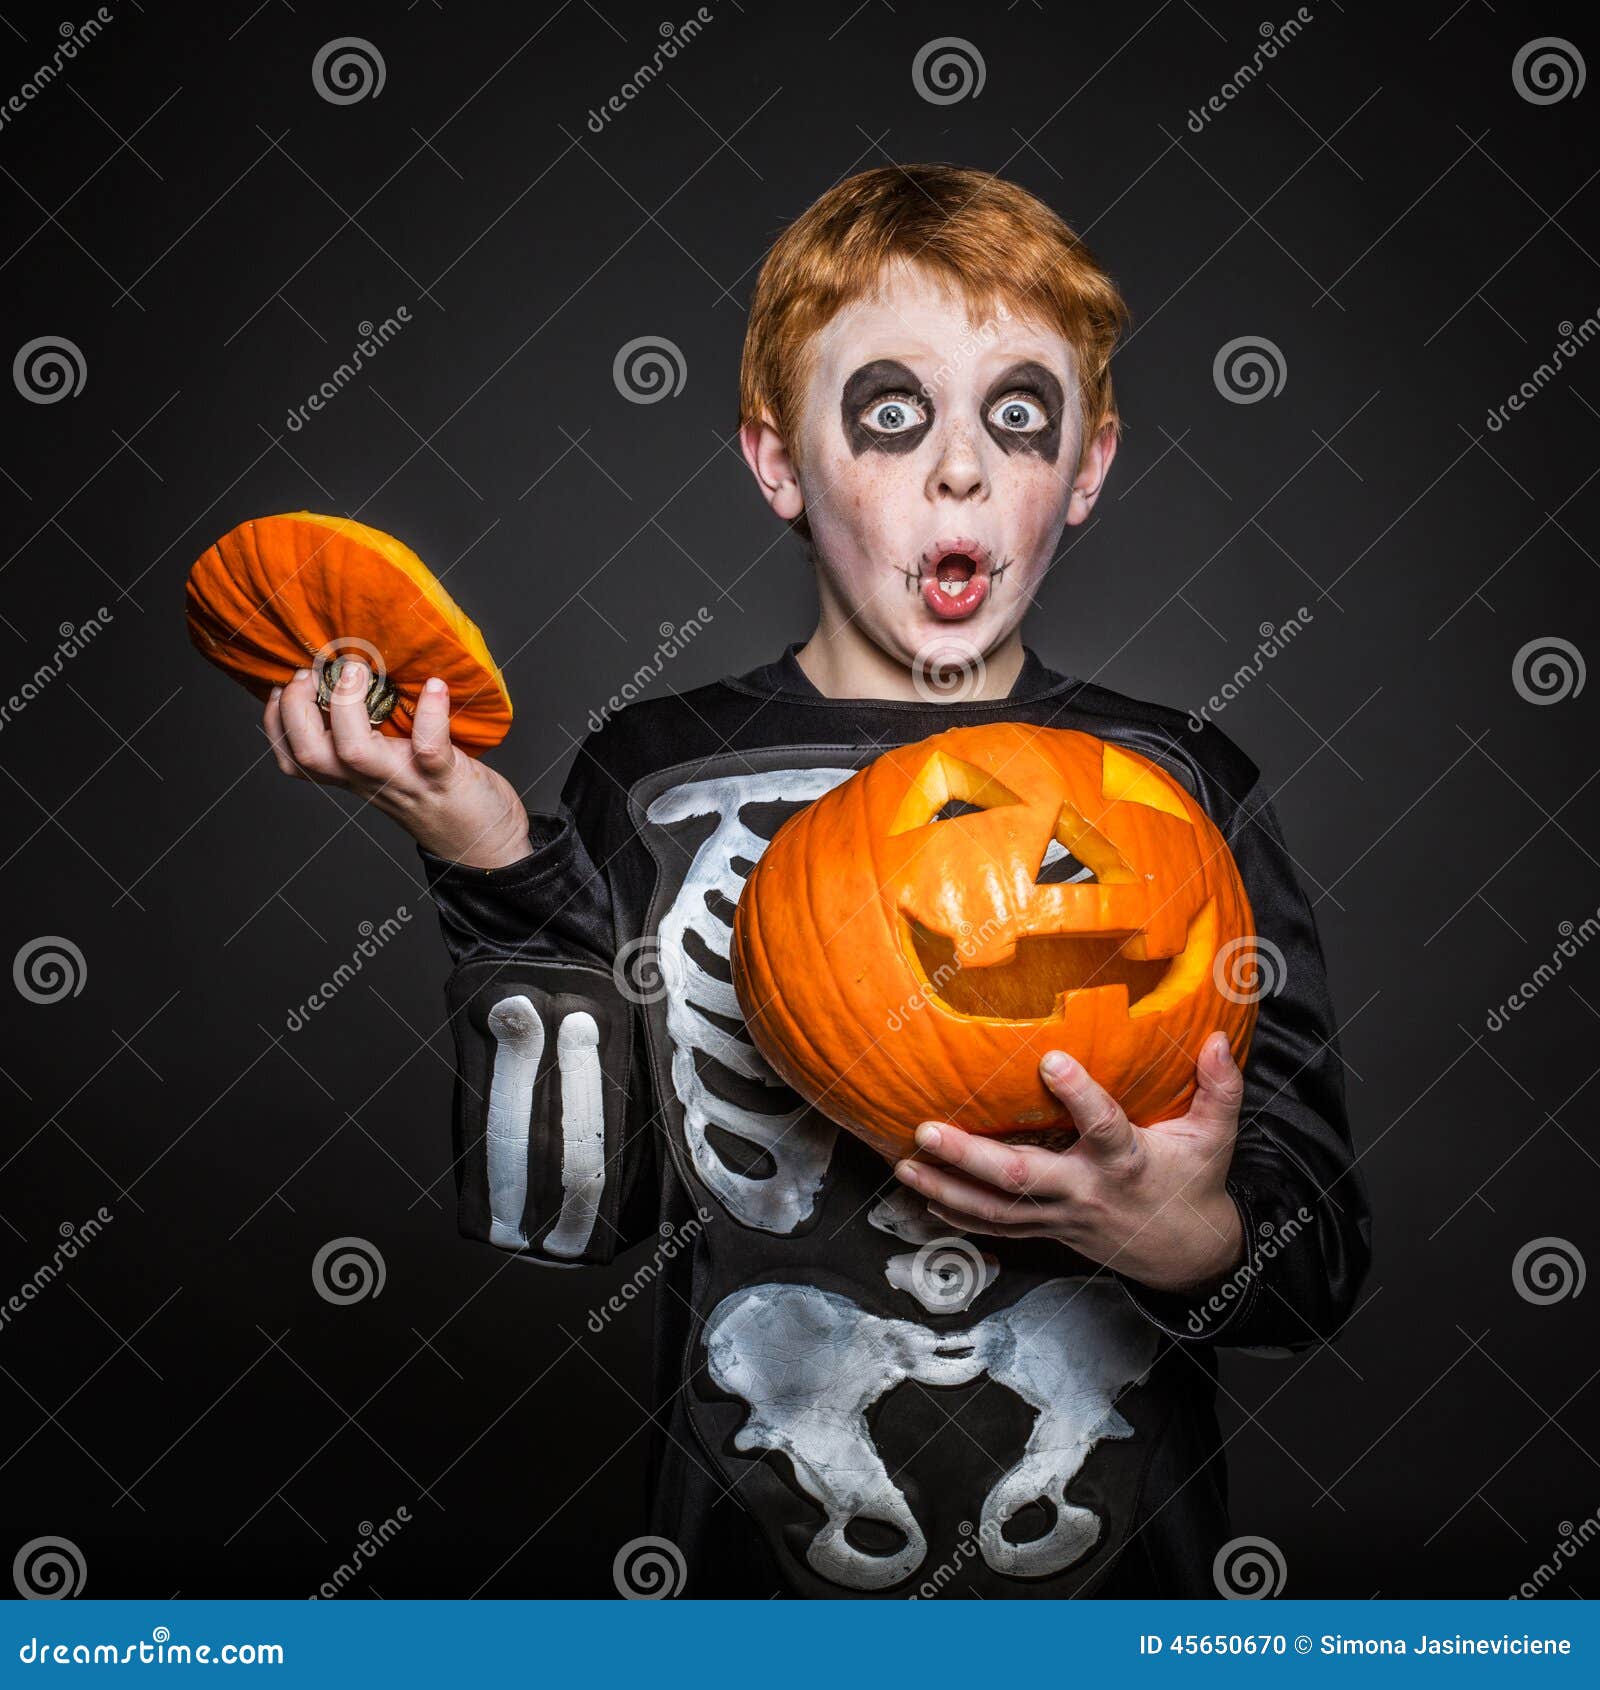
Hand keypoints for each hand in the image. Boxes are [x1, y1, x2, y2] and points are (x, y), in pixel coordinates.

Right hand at [263, 661, 532, 868]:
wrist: (484, 842)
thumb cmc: (439, 793)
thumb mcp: (393, 766)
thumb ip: (372, 735)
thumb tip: (353, 679)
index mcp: (354, 775)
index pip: (295, 758)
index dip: (276, 723)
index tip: (281, 686)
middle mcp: (371, 780)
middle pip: (311, 755)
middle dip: (298, 709)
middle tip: (312, 672)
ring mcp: (405, 780)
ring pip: (355, 753)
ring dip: (348, 706)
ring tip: (356, 668)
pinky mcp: (445, 779)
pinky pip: (431, 749)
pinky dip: (432, 715)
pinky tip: (435, 685)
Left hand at [892, 1031, 1246, 1295]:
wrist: (1186, 1254)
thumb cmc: (1194, 1182)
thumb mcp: (1216, 1136)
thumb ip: (1219, 1087)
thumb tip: (1220, 1036)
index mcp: (1126, 1162)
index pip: (1102, 1127)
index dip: (1079, 1096)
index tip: (1050, 1060)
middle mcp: (1085, 1192)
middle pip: (1021, 1178)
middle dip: (970, 1157)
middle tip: (926, 1131)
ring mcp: (1060, 1217)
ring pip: (996, 1210)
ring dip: (945, 1188)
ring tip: (904, 1164)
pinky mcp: (1047, 1232)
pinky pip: (996, 1228)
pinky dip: (958, 1214)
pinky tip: (922, 1196)